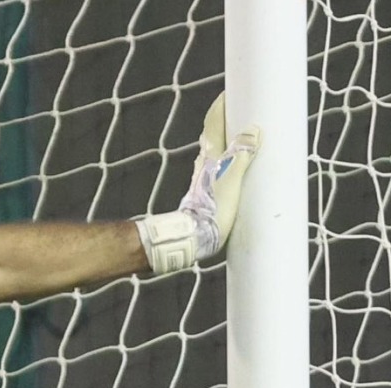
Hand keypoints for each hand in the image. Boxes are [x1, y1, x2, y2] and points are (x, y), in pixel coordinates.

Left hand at [138, 93, 261, 272]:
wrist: (195, 237)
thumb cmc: (212, 209)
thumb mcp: (231, 178)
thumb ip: (241, 154)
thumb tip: (253, 130)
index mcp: (210, 153)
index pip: (214, 119)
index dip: (223, 102)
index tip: (234, 88)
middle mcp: (205, 161)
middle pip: (217, 131)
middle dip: (232, 117)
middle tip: (251, 106)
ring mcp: (206, 175)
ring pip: (219, 148)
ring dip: (233, 137)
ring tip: (252, 131)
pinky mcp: (211, 189)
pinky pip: (223, 164)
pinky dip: (233, 155)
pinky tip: (242, 162)